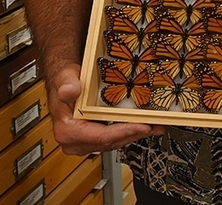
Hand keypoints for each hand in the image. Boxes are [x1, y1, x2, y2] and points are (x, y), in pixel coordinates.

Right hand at [48, 63, 165, 154]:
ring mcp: (85, 142)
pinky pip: (114, 137)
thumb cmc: (65, 81)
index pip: (101, 137)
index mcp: (68, 132)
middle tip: (156, 126)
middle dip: (135, 134)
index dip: (124, 132)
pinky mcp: (94, 138)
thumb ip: (67, 85)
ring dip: (135, 134)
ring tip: (156, 126)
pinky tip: (142, 125)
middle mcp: (76, 142)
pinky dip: (129, 131)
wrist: (65, 82)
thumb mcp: (65, 78)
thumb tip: (71, 91)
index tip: (142, 126)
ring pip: (115, 141)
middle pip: (112, 142)